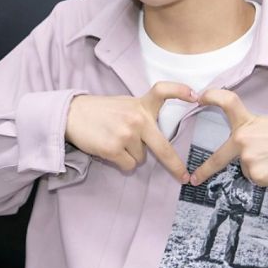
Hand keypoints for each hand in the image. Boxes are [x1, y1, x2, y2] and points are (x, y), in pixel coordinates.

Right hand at [65, 81, 196, 182]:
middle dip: (175, 165)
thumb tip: (155, 137)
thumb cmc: (100, 111)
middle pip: (163, 147)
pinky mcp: (113, 148)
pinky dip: (121, 162)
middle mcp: (137, 118)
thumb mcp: (124, 104)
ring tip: (115, 140)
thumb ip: (141, 114)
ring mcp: (126, 134)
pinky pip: (128, 165)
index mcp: (140, 104)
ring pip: (141, 159)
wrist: (72, 115)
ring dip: (131, 155)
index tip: (195, 95)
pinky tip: (109, 149)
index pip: (163, 91)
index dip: (180, 91)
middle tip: (184, 176)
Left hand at [189, 89, 267, 187]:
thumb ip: (250, 133)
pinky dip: (265, 177)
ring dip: (257, 169)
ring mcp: (248, 158)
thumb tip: (240, 149)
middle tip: (195, 178)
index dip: (212, 96)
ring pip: (245, 170)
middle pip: (220, 157)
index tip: (199, 96)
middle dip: (205, 170)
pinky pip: (255, 179)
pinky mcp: (257, 175)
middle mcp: (243, 138)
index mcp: (248, 122)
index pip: (227, 102)